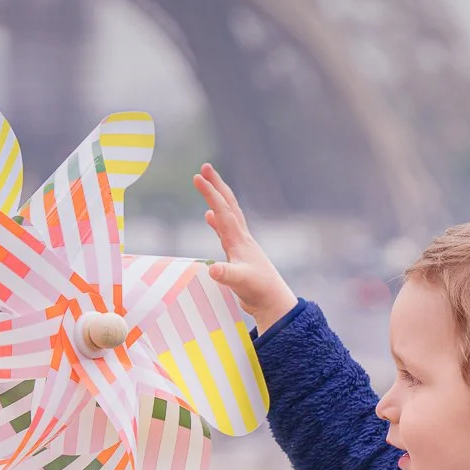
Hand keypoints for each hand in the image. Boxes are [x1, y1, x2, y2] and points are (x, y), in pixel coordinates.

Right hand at [193, 163, 298, 329]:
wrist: (272, 302)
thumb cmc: (258, 291)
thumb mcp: (240, 282)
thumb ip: (226, 275)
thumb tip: (213, 270)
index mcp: (240, 240)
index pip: (223, 211)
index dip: (210, 193)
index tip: (198, 176)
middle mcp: (241, 238)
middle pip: (228, 205)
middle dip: (216, 185)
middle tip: (205, 167)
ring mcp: (241, 245)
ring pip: (228, 215)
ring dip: (217, 200)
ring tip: (207, 186)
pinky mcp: (239, 255)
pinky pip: (225, 231)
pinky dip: (216, 221)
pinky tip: (209, 218)